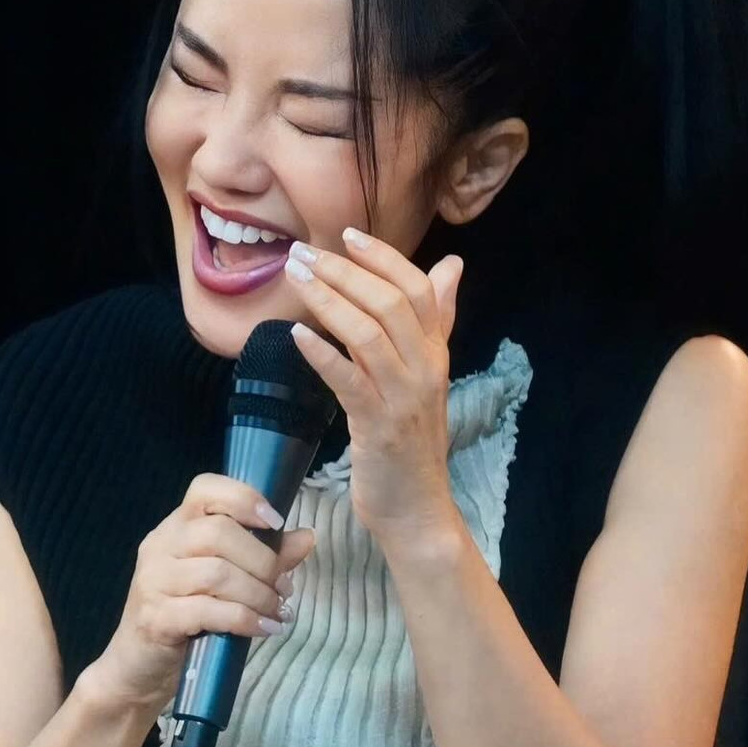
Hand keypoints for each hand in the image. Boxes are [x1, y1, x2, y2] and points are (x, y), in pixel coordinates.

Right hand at [97, 473, 316, 713]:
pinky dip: (245, 620)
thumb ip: (265, 556)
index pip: (205, 489)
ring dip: (259, 595)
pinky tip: (264, 629)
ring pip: (217, 574)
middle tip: (284, 589)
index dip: (244, 498)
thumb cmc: (187, 619)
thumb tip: (307, 536)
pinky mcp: (155, 618)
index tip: (276, 522)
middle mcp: (160, 546)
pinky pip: (208, 611)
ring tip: (277, 612)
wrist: (138, 669)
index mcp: (177, 527)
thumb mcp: (227, 583)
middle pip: (219, 533)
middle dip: (264, 562)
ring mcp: (153, 581)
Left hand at [284, 228, 465, 549]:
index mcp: (436, 354)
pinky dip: (322, 352)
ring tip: (296, 280)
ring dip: (328, 300)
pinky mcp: (378, 426)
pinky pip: (349, 379)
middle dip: (345, 272)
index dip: (384, 258)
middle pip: (391, 303)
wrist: (417, 511)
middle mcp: (425, 369)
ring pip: (368, 333)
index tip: (347, 235)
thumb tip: (451, 266)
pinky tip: (297, 335)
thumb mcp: (426, 377)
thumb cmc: (410, 445)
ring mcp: (403, 397)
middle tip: (304, 254)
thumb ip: (436, 322)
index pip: (419, 289)